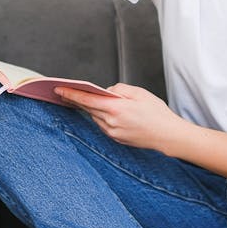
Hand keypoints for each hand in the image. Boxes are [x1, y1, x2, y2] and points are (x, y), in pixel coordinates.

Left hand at [54, 83, 189, 152]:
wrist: (167, 135)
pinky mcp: (116, 138)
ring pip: (96, 117)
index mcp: (115, 108)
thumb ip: (119, 89)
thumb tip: (107, 91)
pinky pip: (104, 124)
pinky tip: (102, 111)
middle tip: (63, 93)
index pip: (86, 99)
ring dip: (90, 108)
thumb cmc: (157, 113)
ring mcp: (113, 132)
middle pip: (88, 109)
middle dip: (76, 100)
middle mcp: (111, 122)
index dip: (71, 94)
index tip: (59, 89)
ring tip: (83, 99)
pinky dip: (101, 116)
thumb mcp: (139, 93)